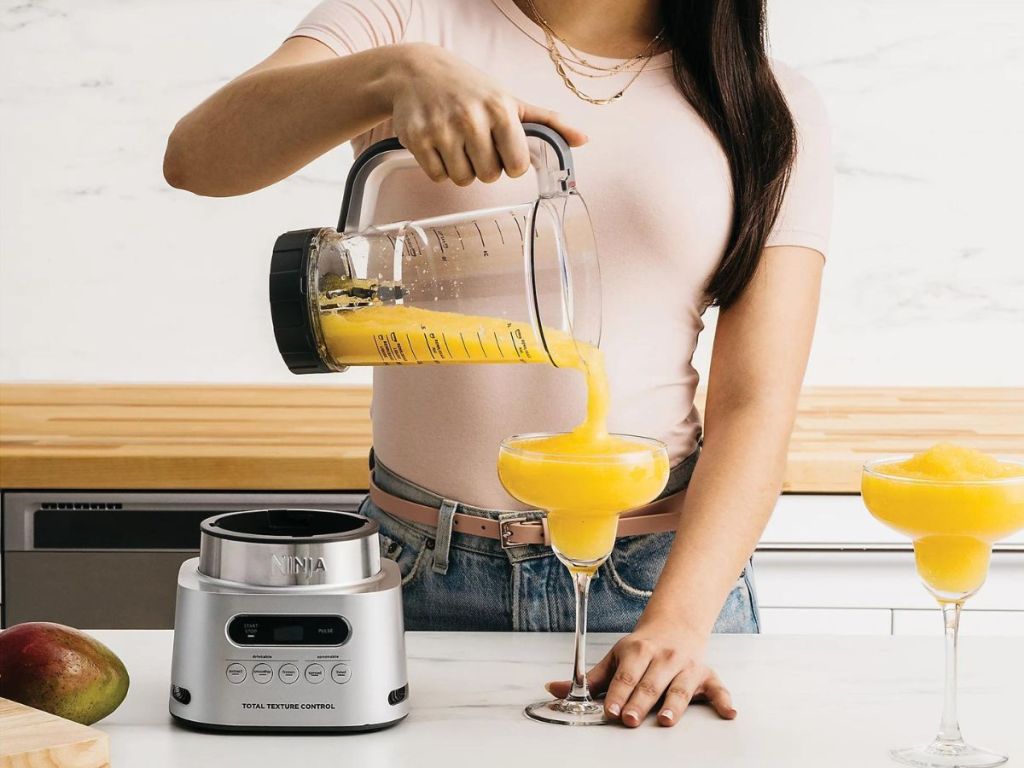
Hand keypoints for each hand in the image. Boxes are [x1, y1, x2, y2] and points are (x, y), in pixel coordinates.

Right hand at [384, 43, 586, 185]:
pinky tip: (439, 144)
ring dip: (462, 169)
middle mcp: (471, 118)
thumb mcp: (510, 100)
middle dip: (485, 166)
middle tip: (476, 144)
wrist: (416, 71)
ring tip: (457, 144)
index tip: (502, 150)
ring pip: (463, 179)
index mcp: (500, 110)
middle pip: (489, 176)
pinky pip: (438, 176)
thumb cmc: (468, 87)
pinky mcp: (417, 139)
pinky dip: (439, 167)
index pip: (516, 166)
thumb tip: (582, 140)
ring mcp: (442, 129)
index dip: (510, 164)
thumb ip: (547, 123)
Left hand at [546, 620, 735, 727]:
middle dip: (640, 702)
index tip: (611, 710)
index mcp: (637, 652)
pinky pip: (717, 687)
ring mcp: (686, 666)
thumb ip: (589, 678)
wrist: (675, 625)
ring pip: (680, 687)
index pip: (625, 676)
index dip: (618, 694)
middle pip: (650, 683)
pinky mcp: (706, 675)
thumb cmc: (641, 648)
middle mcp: (662, 658)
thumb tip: (552, 689)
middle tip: (631, 720)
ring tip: (666, 720)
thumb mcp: (615, 657)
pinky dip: (724, 699)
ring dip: (674, 704)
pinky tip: (728, 712)